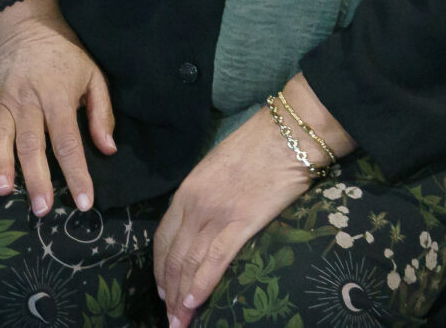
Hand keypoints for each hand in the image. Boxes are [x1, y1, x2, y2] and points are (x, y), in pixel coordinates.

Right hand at [0, 0, 116, 215]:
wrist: (26, 26)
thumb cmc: (64, 56)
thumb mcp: (93, 76)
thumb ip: (101, 113)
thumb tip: (107, 149)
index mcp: (57, 96)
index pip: (68, 141)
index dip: (77, 173)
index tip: (83, 201)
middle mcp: (27, 101)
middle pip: (32, 144)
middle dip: (37, 178)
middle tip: (42, 209)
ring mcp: (2, 102)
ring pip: (0, 138)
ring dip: (0, 165)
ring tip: (3, 191)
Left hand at [152, 109, 316, 327]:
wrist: (286, 136)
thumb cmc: (256, 147)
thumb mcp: (215, 169)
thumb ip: (202, 197)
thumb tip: (199, 225)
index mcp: (186, 191)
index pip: (163, 237)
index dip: (160, 268)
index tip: (161, 290)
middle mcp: (194, 205)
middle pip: (173, 257)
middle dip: (168, 292)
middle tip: (168, 317)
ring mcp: (216, 214)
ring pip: (190, 263)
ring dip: (181, 297)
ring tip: (179, 321)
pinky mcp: (242, 223)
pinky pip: (215, 260)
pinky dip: (202, 285)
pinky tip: (195, 304)